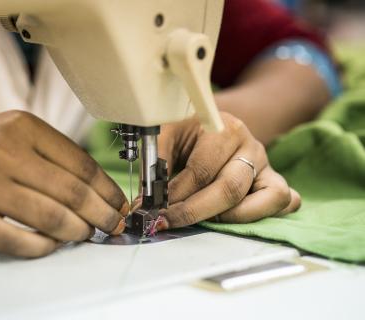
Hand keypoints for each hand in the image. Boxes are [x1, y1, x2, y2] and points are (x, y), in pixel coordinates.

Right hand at [0, 111, 127, 256]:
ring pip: (51, 218)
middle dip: (102, 214)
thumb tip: (93, 187)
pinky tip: (53, 244)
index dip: (108, 189)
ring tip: (86, 234)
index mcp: (21, 127)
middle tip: (114, 225)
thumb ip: (49, 153)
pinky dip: (45, 247)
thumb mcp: (9, 132)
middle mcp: (3, 152)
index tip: (120, 203)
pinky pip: (19, 241)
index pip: (81, 163)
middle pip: (72, 192)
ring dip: (78, 231)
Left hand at [154, 112, 299, 228]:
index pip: (201, 171)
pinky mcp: (273, 181)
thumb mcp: (167, 135)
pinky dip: (266, 214)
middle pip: (230, 189)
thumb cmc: (186, 131)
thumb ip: (156, 161)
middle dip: (193, 211)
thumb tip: (148, 198)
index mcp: (225, 129)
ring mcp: (266, 166)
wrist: (213, 123)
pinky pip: (287, 201)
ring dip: (231, 218)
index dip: (174, 195)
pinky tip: (235, 218)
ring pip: (268, 199)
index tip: (152, 210)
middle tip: (166, 221)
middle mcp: (251, 146)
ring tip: (202, 221)